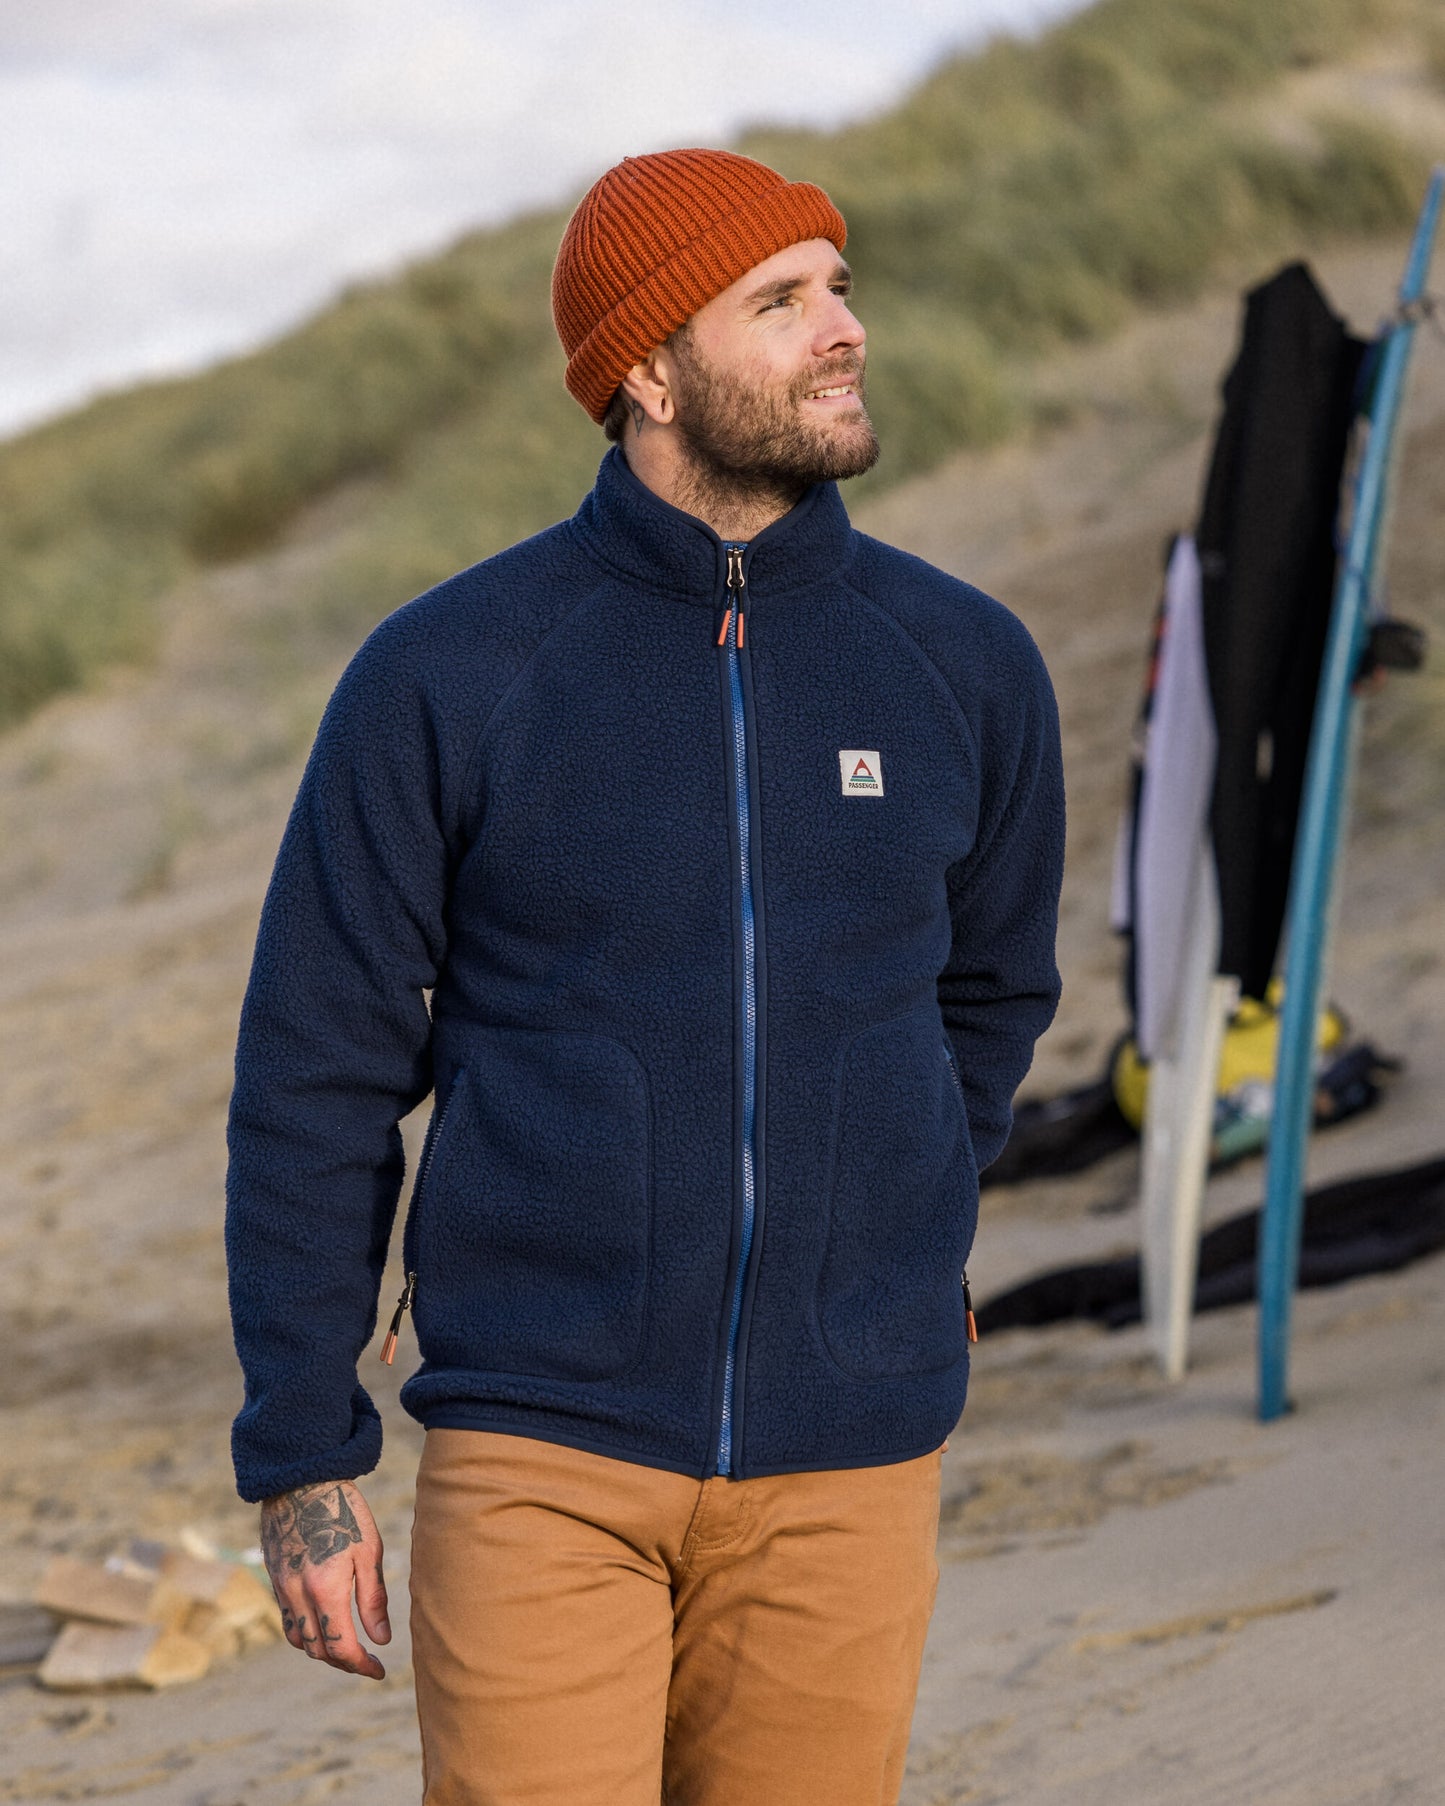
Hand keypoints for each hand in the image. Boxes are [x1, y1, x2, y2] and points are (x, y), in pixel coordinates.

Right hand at [260, 1479, 389, 1678]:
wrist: (302, 1480)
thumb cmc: (344, 1511)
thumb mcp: (368, 1552)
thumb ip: (373, 1600)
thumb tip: (381, 1640)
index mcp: (325, 1590)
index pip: (341, 1648)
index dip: (361, 1666)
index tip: (379, 1670)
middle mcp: (298, 1596)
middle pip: (318, 1651)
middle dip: (344, 1662)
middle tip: (368, 1660)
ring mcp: (282, 1589)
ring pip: (299, 1640)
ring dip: (323, 1650)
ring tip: (348, 1644)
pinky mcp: (275, 1580)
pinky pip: (288, 1621)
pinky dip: (306, 1633)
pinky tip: (325, 1623)